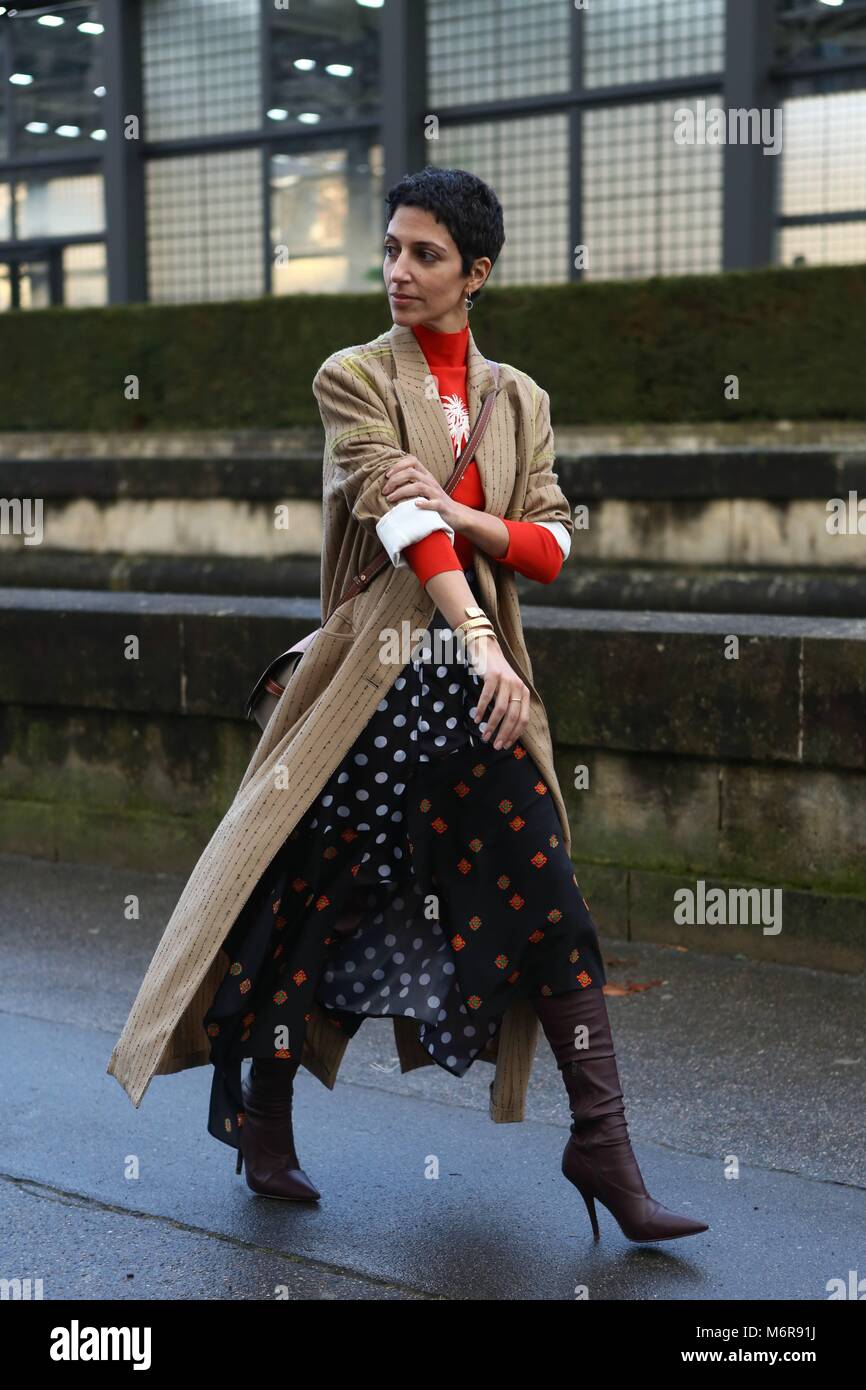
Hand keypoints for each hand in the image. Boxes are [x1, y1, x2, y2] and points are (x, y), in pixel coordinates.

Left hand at [382, 455, 465, 532]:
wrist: (455, 514)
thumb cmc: (434, 502)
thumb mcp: (423, 488)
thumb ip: (411, 483)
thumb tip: (389, 483)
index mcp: (426, 475)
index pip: (412, 461)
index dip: (398, 465)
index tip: (387, 476)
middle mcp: (431, 481)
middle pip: (411, 473)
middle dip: (395, 480)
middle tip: (384, 491)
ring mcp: (436, 493)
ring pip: (419, 487)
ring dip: (402, 491)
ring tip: (390, 498)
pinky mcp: (441, 506)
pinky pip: (434, 503)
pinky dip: (424, 503)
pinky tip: (415, 505)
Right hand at [464, 635, 529, 749]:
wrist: (487, 649)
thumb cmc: (496, 674)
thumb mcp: (508, 688)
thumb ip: (511, 704)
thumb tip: (507, 730)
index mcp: (524, 693)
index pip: (523, 719)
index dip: (515, 734)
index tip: (506, 745)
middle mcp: (518, 687)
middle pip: (513, 717)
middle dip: (504, 734)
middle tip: (496, 746)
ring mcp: (506, 681)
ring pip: (501, 710)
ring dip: (492, 726)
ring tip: (485, 736)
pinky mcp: (493, 676)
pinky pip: (487, 698)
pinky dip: (481, 710)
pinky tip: (476, 719)